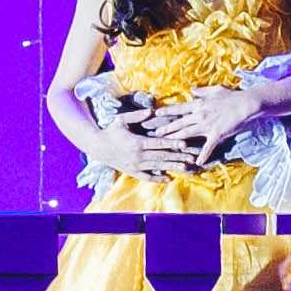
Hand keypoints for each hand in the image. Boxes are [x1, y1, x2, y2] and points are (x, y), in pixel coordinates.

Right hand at [88, 122, 206, 180]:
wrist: (97, 147)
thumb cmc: (111, 131)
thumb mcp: (121, 120)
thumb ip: (136, 115)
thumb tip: (151, 111)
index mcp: (137, 143)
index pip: (159, 144)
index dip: (172, 143)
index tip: (185, 144)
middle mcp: (138, 156)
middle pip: (162, 156)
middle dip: (178, 157)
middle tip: (192, 158)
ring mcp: (135, 165)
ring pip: (157, 167)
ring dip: (172, 167)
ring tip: (185, 168)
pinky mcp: (132, 172)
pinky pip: (147, 177)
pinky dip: (157, 178)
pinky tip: (168, 179)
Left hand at [141, 84, 263, 151]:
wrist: (246, 104)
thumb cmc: (233, 95)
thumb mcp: (215, 90)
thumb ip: (202, 91)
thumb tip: (191, 90)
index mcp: (199, 104)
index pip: (178, 108)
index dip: (166, 111)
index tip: (155, 114)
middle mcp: (200, 115)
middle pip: (178, 122)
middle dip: (165, 128)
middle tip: (153, 133)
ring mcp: (207, 125)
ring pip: (187, 133)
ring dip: (175, 140)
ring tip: (165, 145)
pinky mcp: (216, 134)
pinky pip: (208, 147)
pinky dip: (203, 155)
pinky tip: (197, 162)